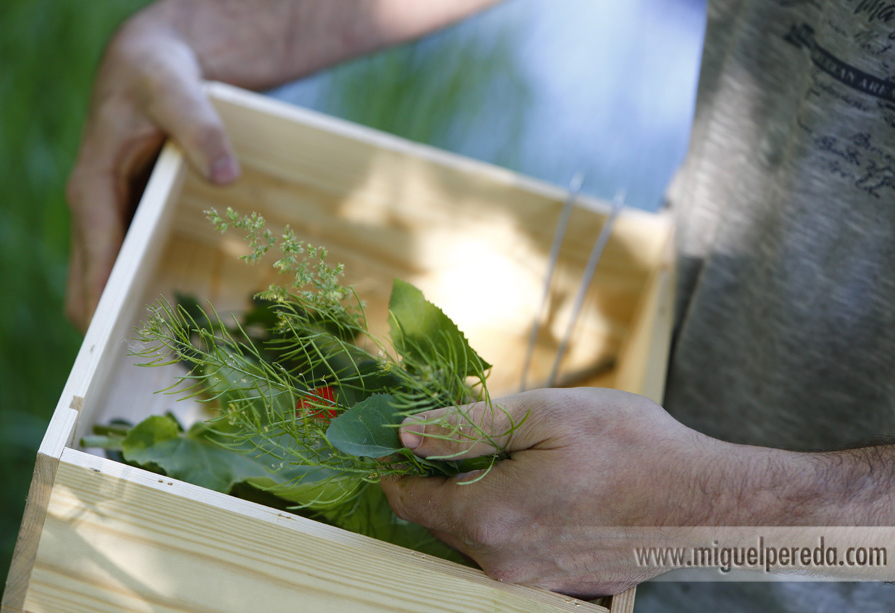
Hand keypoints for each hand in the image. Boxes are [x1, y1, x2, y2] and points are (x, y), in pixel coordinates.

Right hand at [65, 10, 238, 329]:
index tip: (119, 349)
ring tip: (167, 361)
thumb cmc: (156, 75)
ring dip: (127, 318)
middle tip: (149, 372)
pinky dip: (143, 294)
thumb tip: (226, 175)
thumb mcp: (177, 90)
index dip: (104, 306)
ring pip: (106, 282)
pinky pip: (129, 267)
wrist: (151, 63)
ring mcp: (112, 219)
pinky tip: (182, 317)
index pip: (95, 260)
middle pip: (89, 286)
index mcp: (94, 186)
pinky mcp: (132, 220)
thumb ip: (201, 128)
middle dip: (110, 328)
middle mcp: (97, 210)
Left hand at [381, 388, 769, 595]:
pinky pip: (507, 549)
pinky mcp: (556, 583)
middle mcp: (502, 563)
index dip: (398, 462)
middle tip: (468, 431)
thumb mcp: (543, 415)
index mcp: (490, 518)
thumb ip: (466, 428)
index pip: (407, 500)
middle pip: (438, 519)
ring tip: (513, 454)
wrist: (707, 502)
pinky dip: (507, 516)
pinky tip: (541, 485)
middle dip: (440, 476)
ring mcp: (531, 580)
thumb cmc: (632, 448)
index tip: (401, 432)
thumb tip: (406, 434)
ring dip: (475, 495)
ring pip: (472, 535)